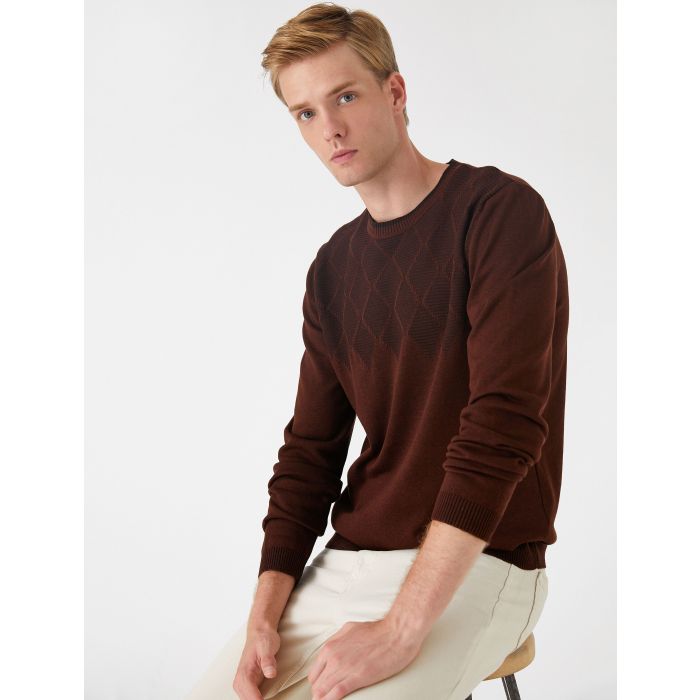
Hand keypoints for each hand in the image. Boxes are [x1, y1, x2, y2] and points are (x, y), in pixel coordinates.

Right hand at [232, 626, 280, 698]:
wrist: (260, 633)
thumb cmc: (263, 639)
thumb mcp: (267, 647)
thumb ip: (268, 661)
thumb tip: (271, 674)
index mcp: (245, 673)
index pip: (251, 697)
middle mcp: (240, 681)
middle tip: (270, 698)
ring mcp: (243, 684)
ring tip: (268, 698)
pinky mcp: (248, 684)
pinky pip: (249, 698)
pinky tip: (264, 699)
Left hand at [307, 618, 422, 699]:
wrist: (395, 634)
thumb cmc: (378, 631)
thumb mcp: (349, 630)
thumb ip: (337, 642)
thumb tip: (332, 651)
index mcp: (331, 646)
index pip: (315, 672)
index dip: (317, 683)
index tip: (321, 688)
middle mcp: (333, 656)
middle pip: (317, 683)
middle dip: (319, 692)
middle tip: (323, 697)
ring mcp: (343, 667)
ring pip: (323, 690)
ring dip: (322, 698)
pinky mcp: (356, 678)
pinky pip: (336, 693)